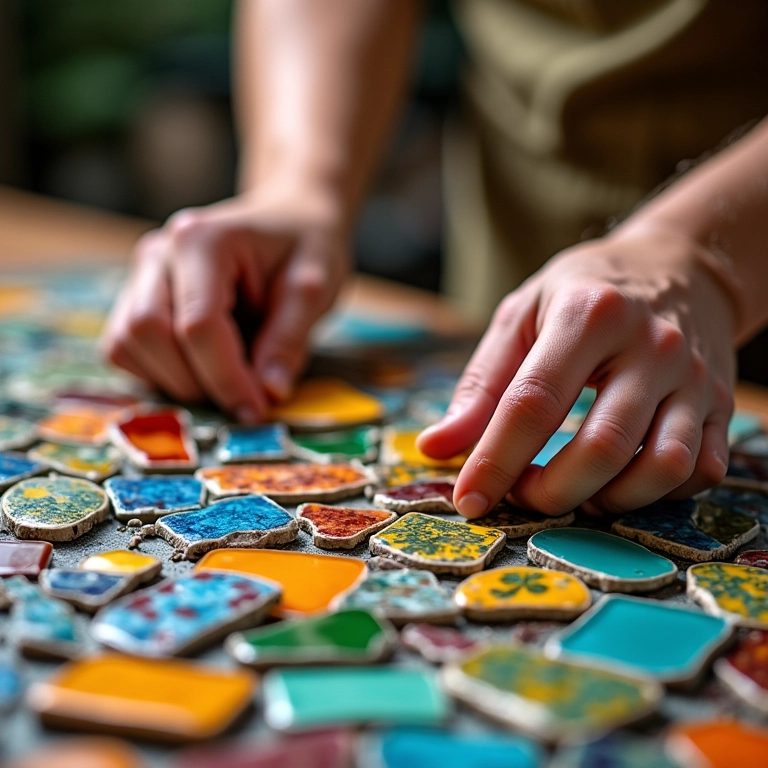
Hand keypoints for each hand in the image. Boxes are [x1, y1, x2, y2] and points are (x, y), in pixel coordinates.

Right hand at [102, 189, 348, 421]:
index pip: (198, 325)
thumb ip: (290, 338)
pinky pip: (124, 347)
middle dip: (195, 381)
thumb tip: (268, 393)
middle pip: (147, 333)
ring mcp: (141, 273)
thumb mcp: (314, 286)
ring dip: (173, 380)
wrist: (289, 218)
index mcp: (202, 240)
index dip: (226, 378)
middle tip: (244, 397)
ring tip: (227, 379)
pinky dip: (158, 372)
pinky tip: (203, 369)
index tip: (257, 410)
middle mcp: (159, 252)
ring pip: (126, 343)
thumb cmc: (305, 246)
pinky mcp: (136, 295)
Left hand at [417, 224, 736, 515]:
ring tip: (575, 492)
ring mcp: (694, 377)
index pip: (534, 402)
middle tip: (523, 494)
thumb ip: (480, 385)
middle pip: (601, 446)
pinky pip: (701, 470)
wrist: (680, 268)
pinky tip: (623, 481)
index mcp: (588, 314)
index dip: (496, 460)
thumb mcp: (522, 317)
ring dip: (610, 500)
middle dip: (551, 492)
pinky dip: (659, 495)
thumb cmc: (585, 293)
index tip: (469, 500)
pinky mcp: (722, 403)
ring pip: (662, 467)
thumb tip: (436, 448)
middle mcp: (650, 345)